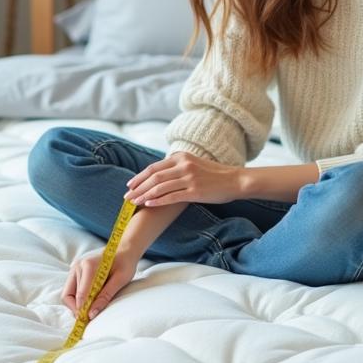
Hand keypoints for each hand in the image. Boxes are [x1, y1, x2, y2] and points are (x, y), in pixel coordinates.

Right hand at [61, 248, 139, 318]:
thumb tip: (91, 314)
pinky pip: (71, 290)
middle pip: (68, 295)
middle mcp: (78, 266)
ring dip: (76, 304)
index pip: (80, 293)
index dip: (82, 309)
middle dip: (76, 309)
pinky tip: (88, 301)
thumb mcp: (120, 281)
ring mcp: (74, 268)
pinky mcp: (75, 272)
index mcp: (89, 265)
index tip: (87, 319)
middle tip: (87, 317)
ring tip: (89, 309)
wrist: (124, 252)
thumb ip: (105, 297)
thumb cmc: (124, 265)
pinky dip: (77, 299)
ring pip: (68, 294)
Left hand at [125, 151, 242, 206]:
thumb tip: (160, 175)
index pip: (154, 167)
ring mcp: (189, 178)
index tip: (130, 185)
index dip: (139, 177)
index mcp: (181, 157)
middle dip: (138, 187)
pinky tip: (149, 205)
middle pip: (153, 176)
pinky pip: (172, 196)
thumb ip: (178, 167)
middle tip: (127, 196)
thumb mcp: (194, 164)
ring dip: (144, 195)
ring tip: (135, 203)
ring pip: (160, 187)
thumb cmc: (215, 175)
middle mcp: (183, 165)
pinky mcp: (195, 191)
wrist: (235, 180)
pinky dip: (158, 201)